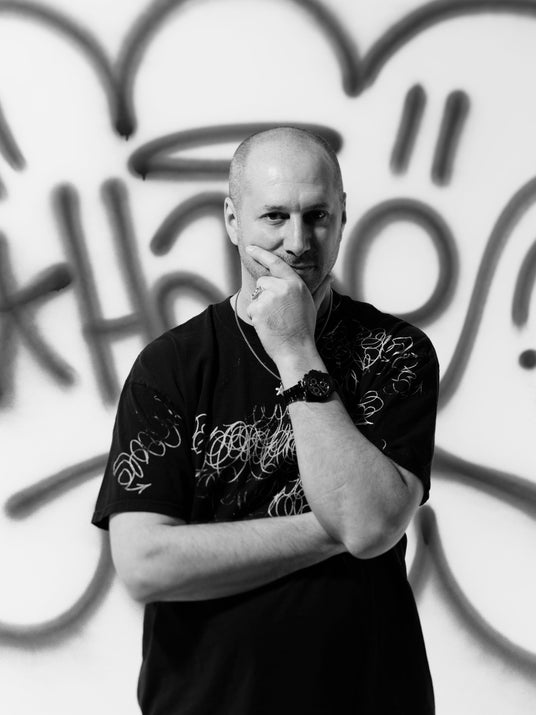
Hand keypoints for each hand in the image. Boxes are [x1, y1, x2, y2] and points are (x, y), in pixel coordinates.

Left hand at [245, 245, 330, 364]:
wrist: (296, 348)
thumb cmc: (304, 328)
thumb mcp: (313, 305)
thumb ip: (320, 289)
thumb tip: (329, 277)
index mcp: (296, 284)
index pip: (276, 263)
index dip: (261, 254)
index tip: (250, 247)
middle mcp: (282, 287)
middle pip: (263, 282)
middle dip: (265, 295)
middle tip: (278, 313)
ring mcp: (270, 297)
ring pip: (256, 296)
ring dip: (260, 307)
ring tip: (274, 320)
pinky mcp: (259, 308)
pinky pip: (251, 308)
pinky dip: (256, 318)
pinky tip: (268, 325)